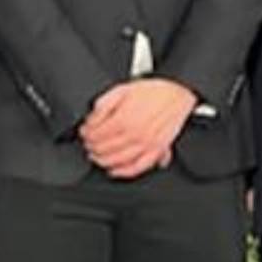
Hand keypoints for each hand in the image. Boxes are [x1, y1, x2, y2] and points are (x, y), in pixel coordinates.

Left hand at [79, 79, 195, 179]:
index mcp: (123, 120)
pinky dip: (124, 172)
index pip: (96, 135)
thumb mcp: (121, 89)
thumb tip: (91, 119)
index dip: (86, 134)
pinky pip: (138, 167)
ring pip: (117, 161)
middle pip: (104, 149)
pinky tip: (114, 170)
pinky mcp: (158, 150)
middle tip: (87, 144)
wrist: (177, 92)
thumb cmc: (153, 90)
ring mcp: (147, 145)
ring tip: (96, 156)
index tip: (84, 132)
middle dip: (91, 147)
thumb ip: (103, 105)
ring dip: (102, 161)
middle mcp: (135, 135)